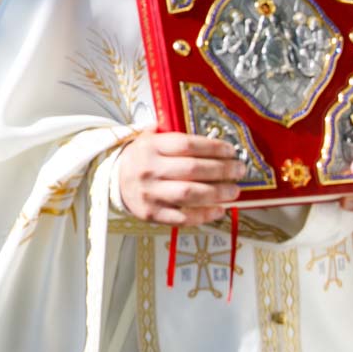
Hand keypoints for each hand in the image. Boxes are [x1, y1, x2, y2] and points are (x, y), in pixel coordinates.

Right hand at [117, 130, 249, 225]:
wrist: (113, 181)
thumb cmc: (140, 158)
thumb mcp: (149, 138)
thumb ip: (173, 134)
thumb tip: (211, 137)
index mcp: (151, 147)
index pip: (187, 145)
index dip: (213, 147)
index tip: (230, 150)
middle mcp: (149, 169)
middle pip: (193, 169)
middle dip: (222, 170)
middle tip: (239, 170)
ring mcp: (150, 193)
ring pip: (190, 194)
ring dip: (218, 193)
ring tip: (234, 191)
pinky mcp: (152, 214)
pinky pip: (182, 217)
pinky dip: (204, 215)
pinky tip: (219, 209)